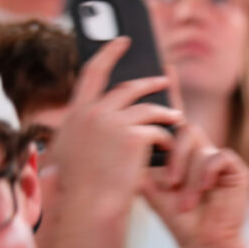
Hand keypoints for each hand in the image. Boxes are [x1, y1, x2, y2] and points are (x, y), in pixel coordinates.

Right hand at [48, 37, 182, 225]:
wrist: (89, 206)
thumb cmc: (82, 187)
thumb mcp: (71, 152)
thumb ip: (82, 130)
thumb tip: (93, 116)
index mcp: (75, 113)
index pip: (92, 72)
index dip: (108, 53)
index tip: (122, 41)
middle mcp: (92, 112)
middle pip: (126, 87)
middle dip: (148, 82)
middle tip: (163, 78)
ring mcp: (112, 123)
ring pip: (147, 108)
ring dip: (165, 111)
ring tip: (177, 115)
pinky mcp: (133, 137)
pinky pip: (158, 130)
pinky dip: (166, 137)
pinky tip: (172, 144)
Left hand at [142, 122, 248, 247]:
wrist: (203, 242)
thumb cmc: (180, 219)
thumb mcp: (153, 192)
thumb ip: (143, 169)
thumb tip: (132, 147)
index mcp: (184, 155)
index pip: (174, 131)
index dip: (165, 139)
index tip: (156, 165)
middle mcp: (203, 154)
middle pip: (188, 131)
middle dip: (176, 157)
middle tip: (170, 183)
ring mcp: (221, 162)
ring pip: (202, 150)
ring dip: (191, 178)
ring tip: (188, 203)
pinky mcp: (238, 171)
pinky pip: (222, 156)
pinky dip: (209, 171)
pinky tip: (206, 188)